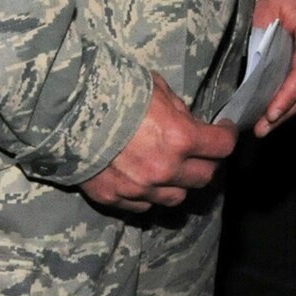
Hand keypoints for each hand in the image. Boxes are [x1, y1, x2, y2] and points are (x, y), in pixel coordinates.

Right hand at [80, 74, 236, 213]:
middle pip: (205, 177)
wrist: (68, 113)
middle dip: (207, 163)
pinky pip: (144, 205)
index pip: (222, 147)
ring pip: (177, 198)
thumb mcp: (157, 89)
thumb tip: (189, 121)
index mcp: (181, 138)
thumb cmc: (116, 93)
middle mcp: (166, 169)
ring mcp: (140, 189)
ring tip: (173, 170)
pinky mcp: (115, 199)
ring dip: (180, 184)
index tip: (225, 131)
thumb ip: (179, 110)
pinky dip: (149, 195)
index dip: (227, 137)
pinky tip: (144, 180)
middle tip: (201, 152)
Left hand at [249, 0, 295, 137]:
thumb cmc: (281, 0)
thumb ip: (260, 35)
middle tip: (263, 128)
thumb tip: (249, 65)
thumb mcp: (266, 10)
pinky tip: (273, 115)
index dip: (289, 93)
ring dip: (288, 111)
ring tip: (264, 127)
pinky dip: (290, 103)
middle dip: (287, 110)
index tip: (271, 113)